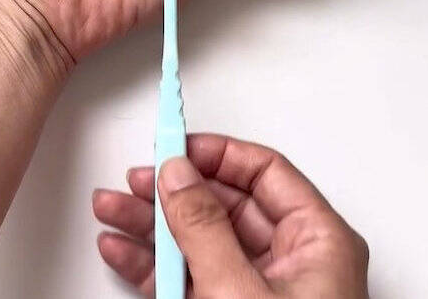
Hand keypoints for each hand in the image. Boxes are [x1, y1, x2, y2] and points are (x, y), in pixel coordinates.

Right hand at [93, 134, 368, 297]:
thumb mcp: (242, 294)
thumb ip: (206, 229)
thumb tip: (178, 175)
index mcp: (316, 242)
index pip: (264, 173)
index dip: (217, 153)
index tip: (175, 145)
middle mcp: (289, 262)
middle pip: (223, 204)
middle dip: (172, 191)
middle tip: (135, 179)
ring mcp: (254, 291)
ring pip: (197, 238)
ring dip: (150, 224)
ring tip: (111, 208)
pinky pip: (185, 275)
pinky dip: (150, 263)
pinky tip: (121, 247)